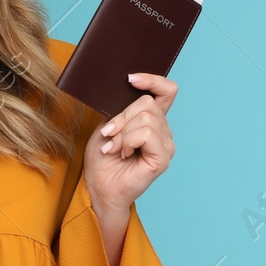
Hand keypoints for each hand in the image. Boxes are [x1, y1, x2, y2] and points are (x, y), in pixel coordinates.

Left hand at [84, 72, 177, 213]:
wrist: (99, 186)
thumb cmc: (102, 158)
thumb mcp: (108, 125)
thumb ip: (122, 108)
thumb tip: (126, 85)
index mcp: (153, 120)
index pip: (167, 91)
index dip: (152, 80)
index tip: (130, 79)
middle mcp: (163, 131)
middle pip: (148, 103)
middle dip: (122, 117)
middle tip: (110, 135)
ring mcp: (166, 145)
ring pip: (146, 118)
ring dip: (123, 132)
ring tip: (114, 148)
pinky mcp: (163, 158)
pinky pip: (146, 134)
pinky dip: (129, 141)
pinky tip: (123, 154)